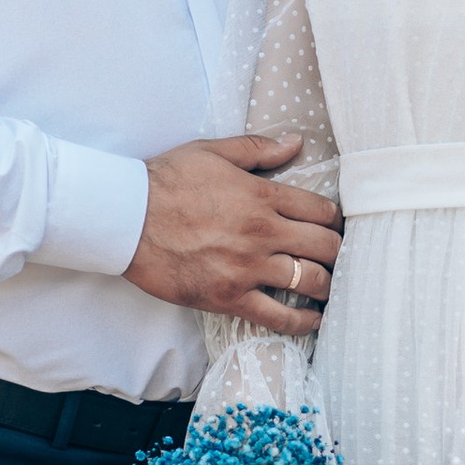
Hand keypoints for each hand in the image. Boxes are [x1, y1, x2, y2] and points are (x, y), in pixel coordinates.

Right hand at [124, 133, 341, 335]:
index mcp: (262, 196)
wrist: (126, 218)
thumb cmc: (165, 181)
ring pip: (310, 281)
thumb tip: (296, 142)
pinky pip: (278, 316)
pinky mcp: (229, 297)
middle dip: (338, 253)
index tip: (334, 227)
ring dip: (327, 286)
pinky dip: (302, 321)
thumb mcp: (212, 152)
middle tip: (337, 258)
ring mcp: (248, 268)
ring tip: (330, 288)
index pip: (321, 210)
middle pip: (325, 247)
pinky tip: (312, 320)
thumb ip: (258, 149)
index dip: (335, 220)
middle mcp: (263, 233)